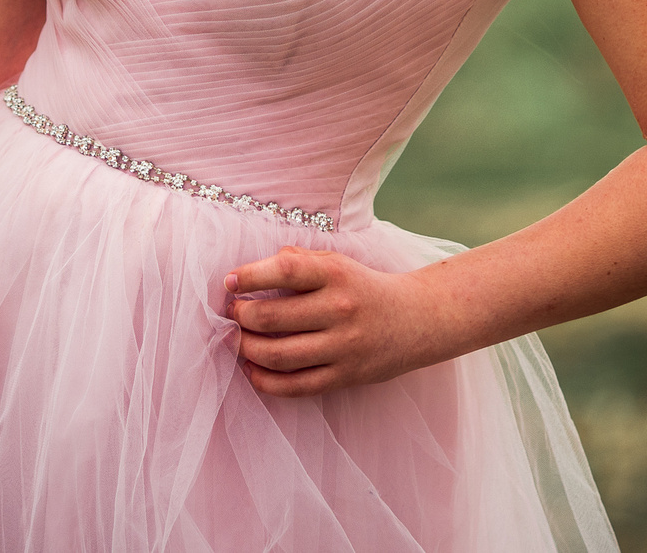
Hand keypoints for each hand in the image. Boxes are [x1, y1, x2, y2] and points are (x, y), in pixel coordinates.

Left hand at [223, 246, 445, 396]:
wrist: (417, 320)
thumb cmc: (365, 288)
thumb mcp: (338, 264)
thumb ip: (299, 261)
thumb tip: (256, 268)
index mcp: (336, 275)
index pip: (285, 271)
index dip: (250, 276)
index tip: (229, 282)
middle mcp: (340, 309)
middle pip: (273, 317)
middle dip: (241, 317)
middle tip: (231, 314)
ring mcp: (343, 347)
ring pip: (279, 355)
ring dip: (246, 349)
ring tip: (237, 341)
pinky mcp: (346, 376)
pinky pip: (297, 386)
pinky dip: (266, 382)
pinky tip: (252, 370)